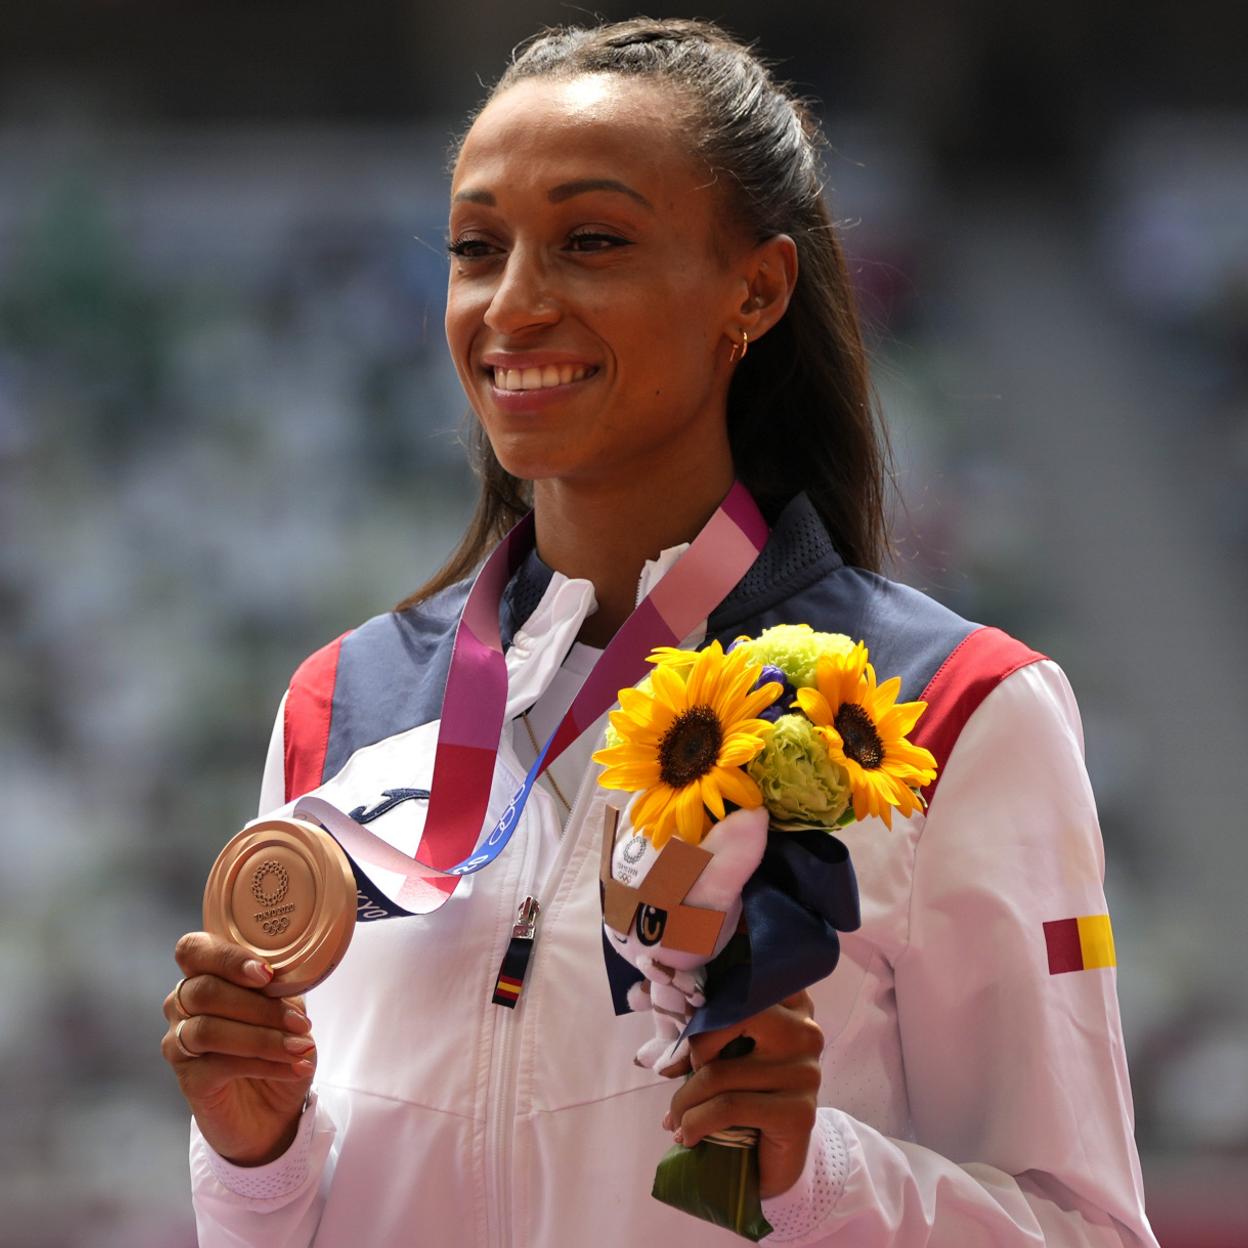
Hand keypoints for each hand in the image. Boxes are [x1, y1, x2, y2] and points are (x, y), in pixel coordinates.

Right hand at [161, 932, 315, 1165]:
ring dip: (263, 1038)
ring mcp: (179, 1043)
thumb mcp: (286, 1006)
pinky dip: (266, 1064)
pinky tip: (294, 1067)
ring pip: (209, 1030)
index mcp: (204, 974)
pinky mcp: (189, 1080)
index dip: (226, 958)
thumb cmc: (277, 1044)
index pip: (193, 950)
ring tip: (301, 1047)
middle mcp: (181, 1005)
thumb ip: (280, 985)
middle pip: (204, 991)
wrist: (273, 1107)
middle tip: (301, 1021)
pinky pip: (221, 1065)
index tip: (265, 974)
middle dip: (258, 1006)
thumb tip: (290, 972)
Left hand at [661, 990, 823, 1199]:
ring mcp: (806, 1071)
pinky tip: (688, 1135)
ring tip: (675, 1117)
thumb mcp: (728, 1053)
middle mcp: (805, 1030)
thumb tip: (660, 1034)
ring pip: (720, 1072)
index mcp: (790, 1003)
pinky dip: (696, 1122)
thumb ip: (706, 1032)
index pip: (745, 978)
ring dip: (684, 1100)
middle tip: (684, 1076)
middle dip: (695, 1048)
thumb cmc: (748, 1093)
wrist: (779, 1156)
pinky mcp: (799, 1112)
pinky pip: (728, 1107)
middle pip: (731, 1017)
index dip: (708, 998)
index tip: (685, 1022)